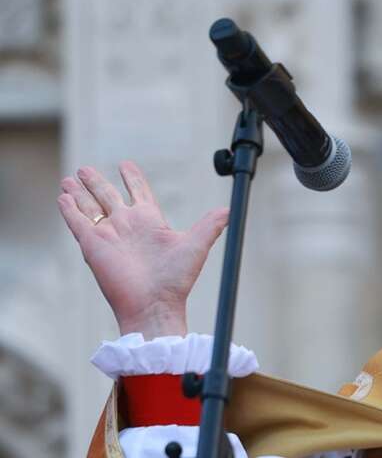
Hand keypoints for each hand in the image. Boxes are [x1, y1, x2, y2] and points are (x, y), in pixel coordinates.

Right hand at [57, 161, 228, 338]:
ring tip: (69, 178)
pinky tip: (63, 197)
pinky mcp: (93, 245)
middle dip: (96, 182)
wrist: (155, 304)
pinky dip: (70, 209)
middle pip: (108, 196)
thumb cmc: (176, 279)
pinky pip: (78, 222)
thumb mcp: (196, 245)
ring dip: (79, 193)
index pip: (139, 192)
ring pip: (90, 207)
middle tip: (85, 169)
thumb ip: (211, 225)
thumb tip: (230, 210)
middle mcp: (127, 225)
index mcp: (150, 221)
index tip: (125, 164)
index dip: (132, 178)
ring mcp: (108, 235)